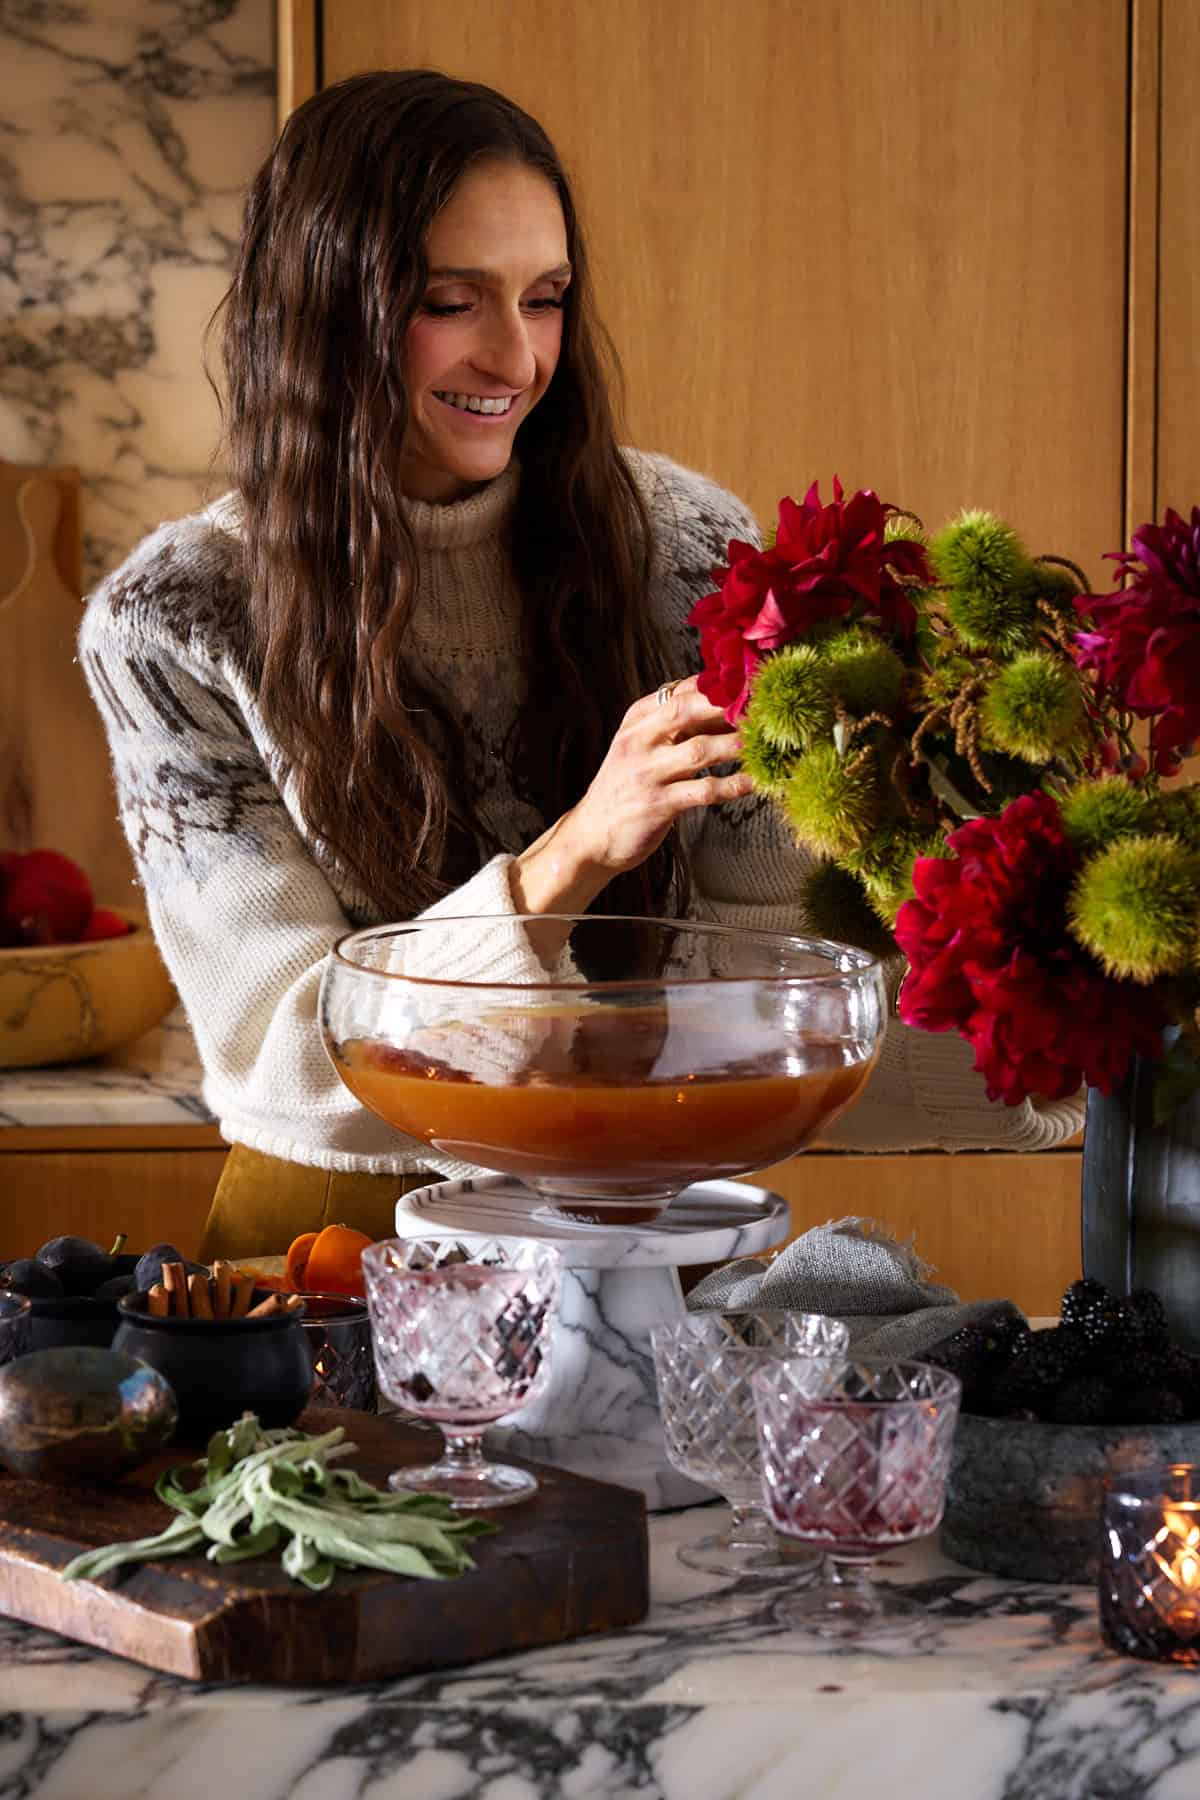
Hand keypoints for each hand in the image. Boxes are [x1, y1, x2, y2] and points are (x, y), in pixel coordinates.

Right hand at [512, 676, 751, 915]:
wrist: (593, 834)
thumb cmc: (628, 786)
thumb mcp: (643, 746)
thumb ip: (676, 724)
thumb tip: (726, 702)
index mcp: (638, 719)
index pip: (681, 691)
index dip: (719, 685)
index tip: (753, 684)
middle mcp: (639, 740)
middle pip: (687, 711)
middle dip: (729, 706)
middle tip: (765, 707)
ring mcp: (647, 772)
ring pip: (701, 750)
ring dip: (738, 746)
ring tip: (767, 742)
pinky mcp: (658, 804)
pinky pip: (704, 791)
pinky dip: (734, 785)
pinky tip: (755, 782)